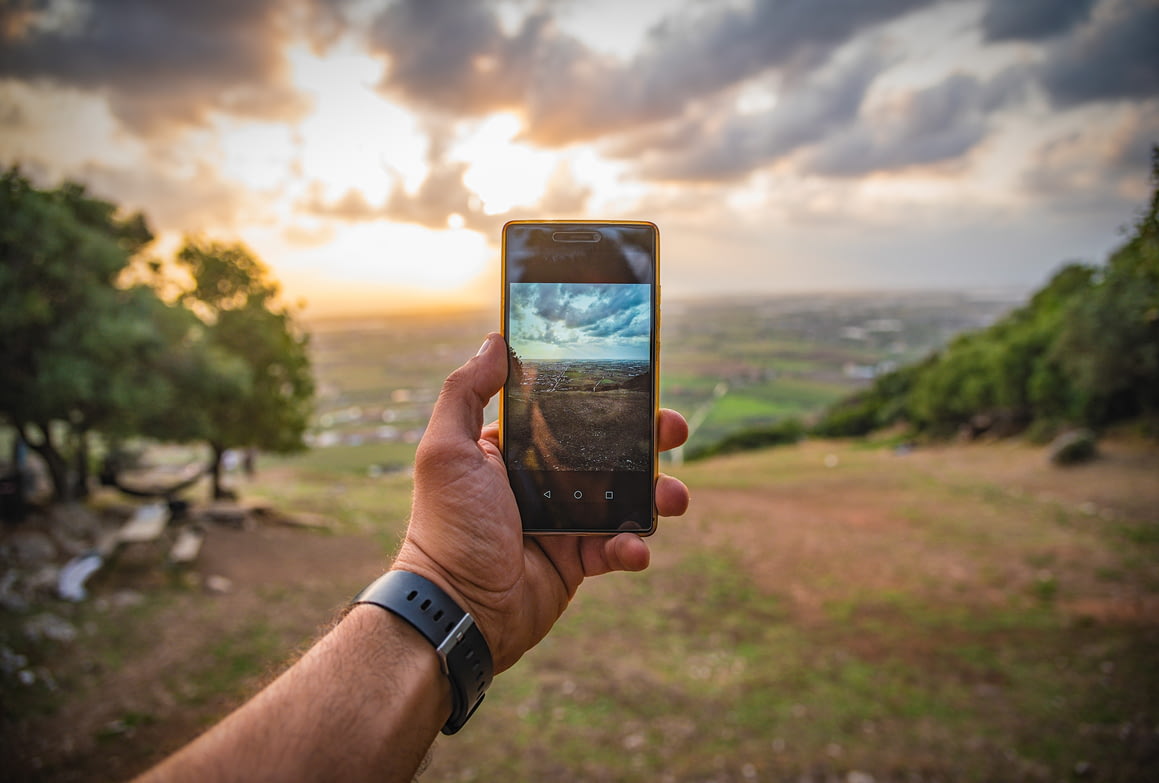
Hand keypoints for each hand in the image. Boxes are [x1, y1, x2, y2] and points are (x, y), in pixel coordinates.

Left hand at [393, 333, 689, 672]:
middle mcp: (541, 482)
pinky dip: (633, 547)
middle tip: (673, 431)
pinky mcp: (577, 561)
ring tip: (673, 499)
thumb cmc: (447, 528)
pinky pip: (618, 547)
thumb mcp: (445, 450)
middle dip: (647, 440)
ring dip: (656, 494)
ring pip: (624, 497)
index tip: (640, 382)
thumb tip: (495, 340)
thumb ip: (466, 392)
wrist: (458, 609)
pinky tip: (633, 550)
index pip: (566, 413)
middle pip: (607, 450)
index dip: (603, 398)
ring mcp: (563, 522)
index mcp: (513, 451)